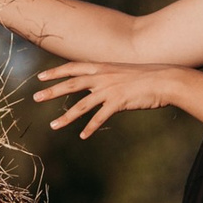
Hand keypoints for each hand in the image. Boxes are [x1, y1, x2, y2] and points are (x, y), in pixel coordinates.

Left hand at [34, 61, 187, 137]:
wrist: (167, 79)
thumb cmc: (147, 76)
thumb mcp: (122, 72)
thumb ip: (107, 78)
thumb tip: (95, 85)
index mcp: (103, 67)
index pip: (73, 68)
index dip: (56, 72)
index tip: (40, 77)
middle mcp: (103, 77)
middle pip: (71, 83)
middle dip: (52, 91)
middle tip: (35, 97)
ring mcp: (110, 89)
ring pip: (82, 105)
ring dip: (67, 117)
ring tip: (53, 126)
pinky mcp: (119, 102)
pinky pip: (100, 117)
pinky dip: (91, 127)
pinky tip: (83, 135)